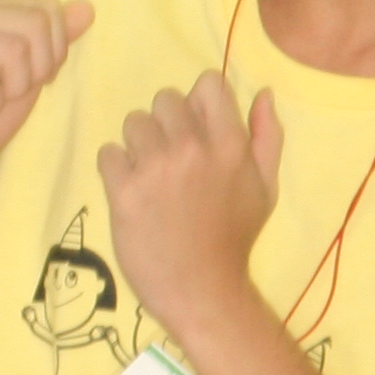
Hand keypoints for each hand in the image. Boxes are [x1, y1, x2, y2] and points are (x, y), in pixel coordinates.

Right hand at [0, 0, 96, 194]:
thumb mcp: (32, 73)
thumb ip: (56, 40)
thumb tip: (86, 7)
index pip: (46, 9)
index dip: (54, 49)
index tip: (34, 74)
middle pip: (34, 24)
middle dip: (38, 68)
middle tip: (14, 90)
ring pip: (13, 50)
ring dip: (14, 88)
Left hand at [95, 73, 280, 331]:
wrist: (201, 289)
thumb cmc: (234, 239)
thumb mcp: (265, 188)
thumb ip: (266, 137)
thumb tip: (262, 94)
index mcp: (229, 145)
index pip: (206, 84)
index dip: (197, 101)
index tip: (194, 127)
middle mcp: (192, 148)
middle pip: (164, 99)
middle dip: (164, 123)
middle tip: (168, 156)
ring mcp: (155, 168)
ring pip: (133, 122)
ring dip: (137, 144)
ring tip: (147, 174)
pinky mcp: (123, 190)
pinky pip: (108, 153)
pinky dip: (115, 169)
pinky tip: (129, 190)